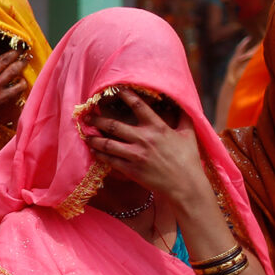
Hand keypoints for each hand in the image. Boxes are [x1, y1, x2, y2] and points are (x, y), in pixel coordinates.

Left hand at [84, 89, 208, 204]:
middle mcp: (144, 139)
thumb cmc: (188, 160)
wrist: (185, 186)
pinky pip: (110, 160)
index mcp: (158, 128)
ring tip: (86, 134)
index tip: (114, 89)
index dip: (124, 95)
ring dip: (94, 138)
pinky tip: (95, 151)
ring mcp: (136, 155)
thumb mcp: (188, 134)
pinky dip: (100, 155)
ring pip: (107, 143)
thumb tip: (182, 103)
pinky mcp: (131, 170)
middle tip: (87, 116)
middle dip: (97, 119)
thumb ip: (183, 117)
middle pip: (113, 125)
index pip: (138, 105)